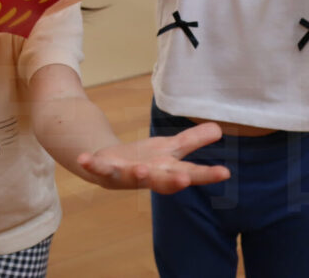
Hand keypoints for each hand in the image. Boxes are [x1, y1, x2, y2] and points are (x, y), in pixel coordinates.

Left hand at [76, 122, 229, 193]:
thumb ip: (193, 140)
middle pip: (164, 181)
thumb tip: (219, 128)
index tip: (225, 173)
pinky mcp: (104, 170)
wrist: (110, 166)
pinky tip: (83, 160)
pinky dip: (91, 164)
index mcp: (166, 169)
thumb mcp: (170, 147)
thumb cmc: (145, 159)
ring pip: (133, 177)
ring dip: (137, 174)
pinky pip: (97, 168)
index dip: (207, 174)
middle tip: (185, 179)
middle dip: (173, 181)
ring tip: (141, 169)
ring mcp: (126, 174)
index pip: (191, 172)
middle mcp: (149, 175)